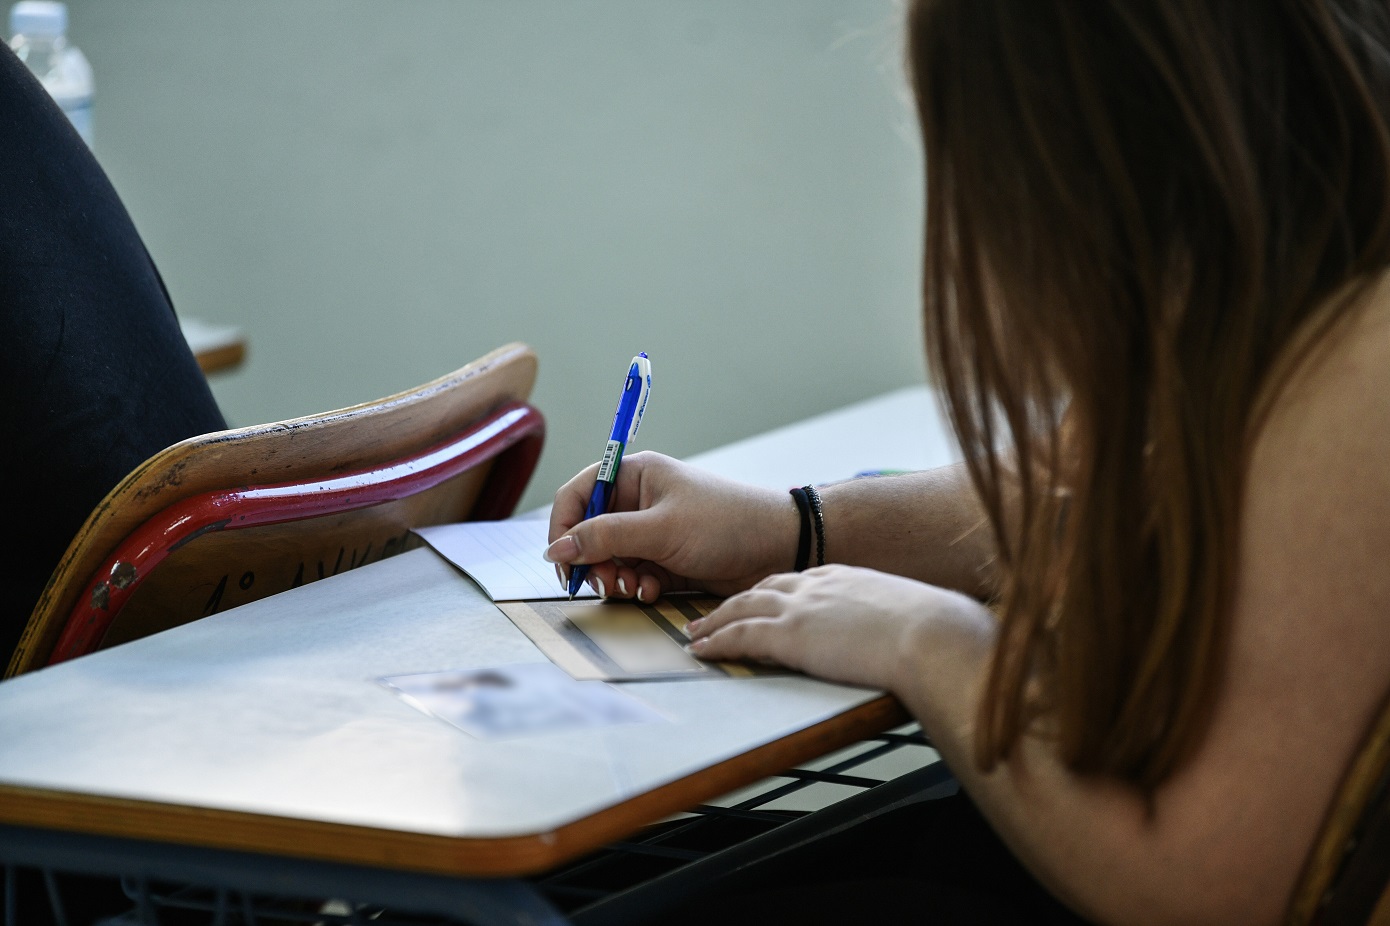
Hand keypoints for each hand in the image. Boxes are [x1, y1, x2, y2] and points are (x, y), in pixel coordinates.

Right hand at [546, 452, 798, 600]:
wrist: (778, 548)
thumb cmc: (725, 524)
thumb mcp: (661, 530)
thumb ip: (605, 538)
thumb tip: (556, 550)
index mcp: (635, 476)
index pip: (578, 495)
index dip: (563, 527)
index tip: (561, 561)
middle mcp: (638, 502)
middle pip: (588, 533)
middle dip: (592, 562)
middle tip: (606, 583)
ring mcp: (651, 532)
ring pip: (608, 560)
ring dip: (614, 578)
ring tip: (635, 588)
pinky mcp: (664, 559)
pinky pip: (631, 575)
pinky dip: (635, 587)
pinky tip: (652, 591)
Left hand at [684, 564, 980, 691]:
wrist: (931, 634)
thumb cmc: (935, 631)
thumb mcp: (909, 615)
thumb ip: (895, 622)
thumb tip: (913, 637)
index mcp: (844, 577)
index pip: (795, 580)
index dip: (770, 591)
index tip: (756, 599)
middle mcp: (816, 585)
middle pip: (761, 589)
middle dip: (733, 601)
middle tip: (711, 613)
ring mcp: (801, 608)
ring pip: (741, 609)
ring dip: (713, 621)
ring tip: (695, 633)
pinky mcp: (791, 635)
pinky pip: (741, 636)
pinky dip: (716, 642)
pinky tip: (700, 651)